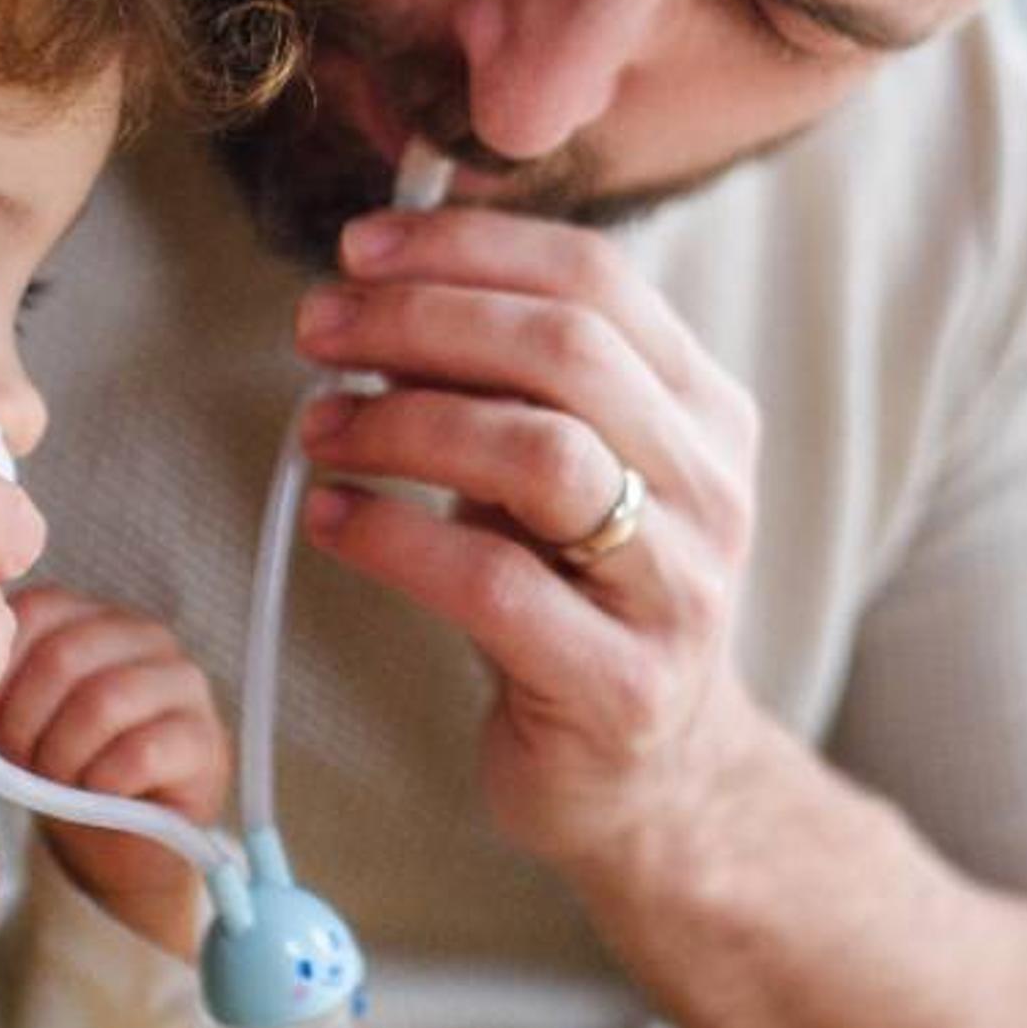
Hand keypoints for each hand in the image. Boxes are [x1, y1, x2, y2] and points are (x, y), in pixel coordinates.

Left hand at [0, 587, 226, 960]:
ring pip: (103, 701)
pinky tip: (99, 794)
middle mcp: (145, 636)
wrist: (124, 838)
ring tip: (59, 782)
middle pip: (64, 656)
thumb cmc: (64, 768)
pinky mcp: (205, 740)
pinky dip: (102, 780)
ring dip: (62, 755)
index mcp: (93, 618)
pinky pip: (141, 752)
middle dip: (24, 722)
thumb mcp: (14, 723)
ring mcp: (182, 684)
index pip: (36, 610)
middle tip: (19, 762)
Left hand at [288, 206, 774, 885]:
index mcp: (703, 410)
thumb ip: (508, 384)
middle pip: (568, 349)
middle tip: (317, 329)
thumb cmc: (580, 601)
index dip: (468, 246)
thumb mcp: (568, 473)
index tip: (360, 249)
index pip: (595, 279)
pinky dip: (392, 537)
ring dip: (404, 423)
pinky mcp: (619, 684)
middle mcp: (709, 488)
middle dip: (421, 321)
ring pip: (539, 454)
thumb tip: (379, 285)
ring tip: (320, 428)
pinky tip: (332, 521)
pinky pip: (491, 583)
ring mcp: (675, 588)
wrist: (650, 780)